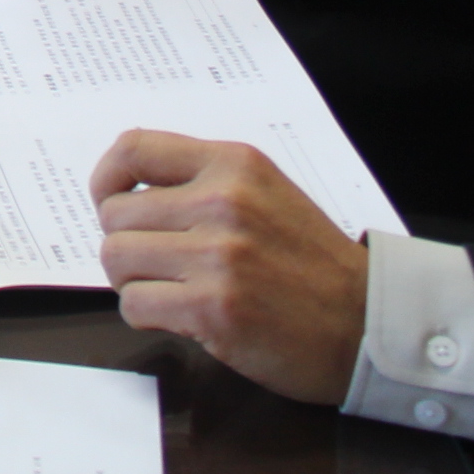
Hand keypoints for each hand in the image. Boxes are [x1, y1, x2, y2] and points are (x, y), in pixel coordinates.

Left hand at [91, 133, 367, 404]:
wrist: (367, 325)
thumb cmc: (313, 264)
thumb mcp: (266, 195)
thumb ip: (204, 183)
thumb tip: (127, 192)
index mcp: (234, 165)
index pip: (133, 148)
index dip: (106, 179)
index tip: (108, 202)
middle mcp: (222, 202)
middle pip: (115, 214)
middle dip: (125, 242)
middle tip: (154, 263)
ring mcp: (216, 256)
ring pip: (117, 258)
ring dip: (133, 280)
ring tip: (168, 288)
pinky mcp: (212, 308)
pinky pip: (135, 304)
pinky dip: (146, 314)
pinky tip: (179, 316)